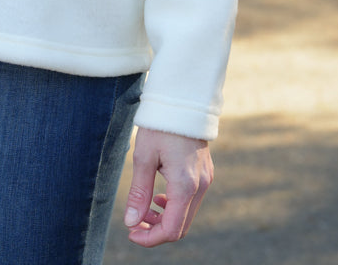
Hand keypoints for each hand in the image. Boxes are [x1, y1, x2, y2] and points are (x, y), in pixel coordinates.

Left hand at [123, 128, 213, 246]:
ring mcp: (206, 180)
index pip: (171, 230)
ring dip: (165, 218)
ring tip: (144, 207)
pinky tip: (159, 196)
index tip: (131, 232)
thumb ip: (139, 192)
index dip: (150, 237)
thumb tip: (131, 221)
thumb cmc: (159, 126)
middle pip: (181, 227)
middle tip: (134, 221)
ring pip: (187, 215)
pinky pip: (192, 201)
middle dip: (156, 230)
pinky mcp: (206, 173)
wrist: (182, 100)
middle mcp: (201, 186)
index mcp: (185, 185)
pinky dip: (174, 206)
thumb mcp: (143, 157)